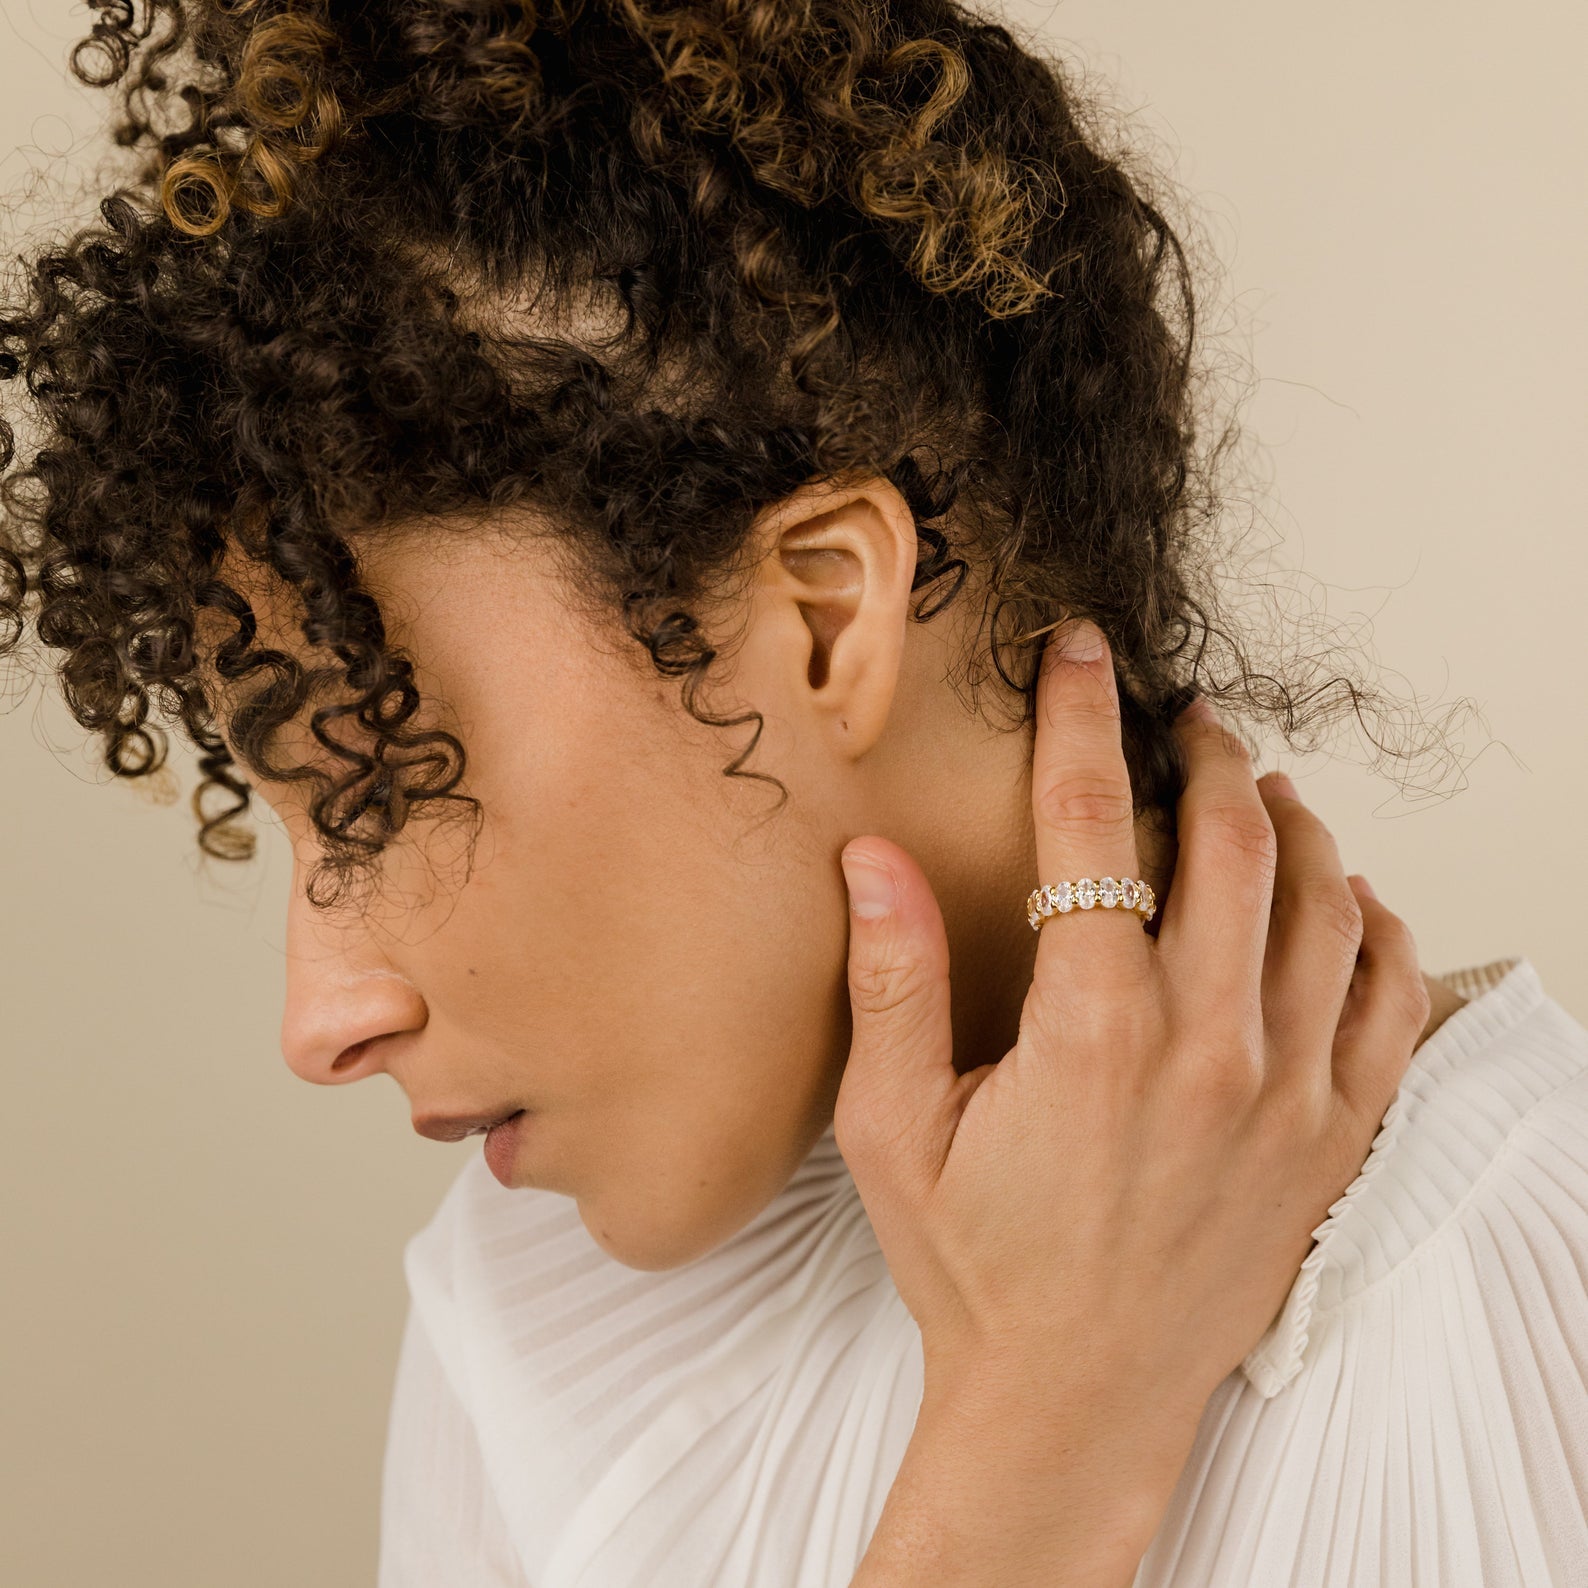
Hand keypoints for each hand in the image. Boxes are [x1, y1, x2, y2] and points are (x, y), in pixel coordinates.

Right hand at [835, 617, 1430, 1458]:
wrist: (1073, 1402)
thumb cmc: (976, 1267)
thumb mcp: (893, 1130)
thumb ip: (890, 983)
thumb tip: (871, 858)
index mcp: (1092, 1029)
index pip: (1093, 826)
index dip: (1081, 719)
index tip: (1083, 654)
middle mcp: (1208, 1047)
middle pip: (1234, 844)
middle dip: (1209, 755)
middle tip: (1187, 718)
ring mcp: (1287, 1096)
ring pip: (1325, 907)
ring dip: (1296, 826)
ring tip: (1262, 788)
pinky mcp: (1332, 1143)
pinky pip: (1392, 1006)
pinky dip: (1380, 931)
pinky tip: (1350, 897)